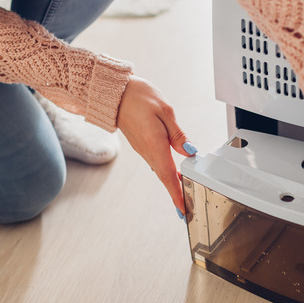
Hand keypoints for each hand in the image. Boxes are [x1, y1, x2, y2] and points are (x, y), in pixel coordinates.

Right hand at [116, 76, 195, 213]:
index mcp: (155, 143)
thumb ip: (178, 134)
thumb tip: (190, 151)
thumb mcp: (165, 110)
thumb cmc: (138, 96)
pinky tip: (173, 172)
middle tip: (188, 207)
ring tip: (185, 194)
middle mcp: (147, 150)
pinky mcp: (141, 144)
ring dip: (172, 183)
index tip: (183, 210)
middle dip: (176, 193)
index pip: (169, 175)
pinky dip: (166, 171)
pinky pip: (156, 162)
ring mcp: (142, 149)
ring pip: (160, 170)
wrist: (113, 93)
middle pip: (165, 176)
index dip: (177, 193)